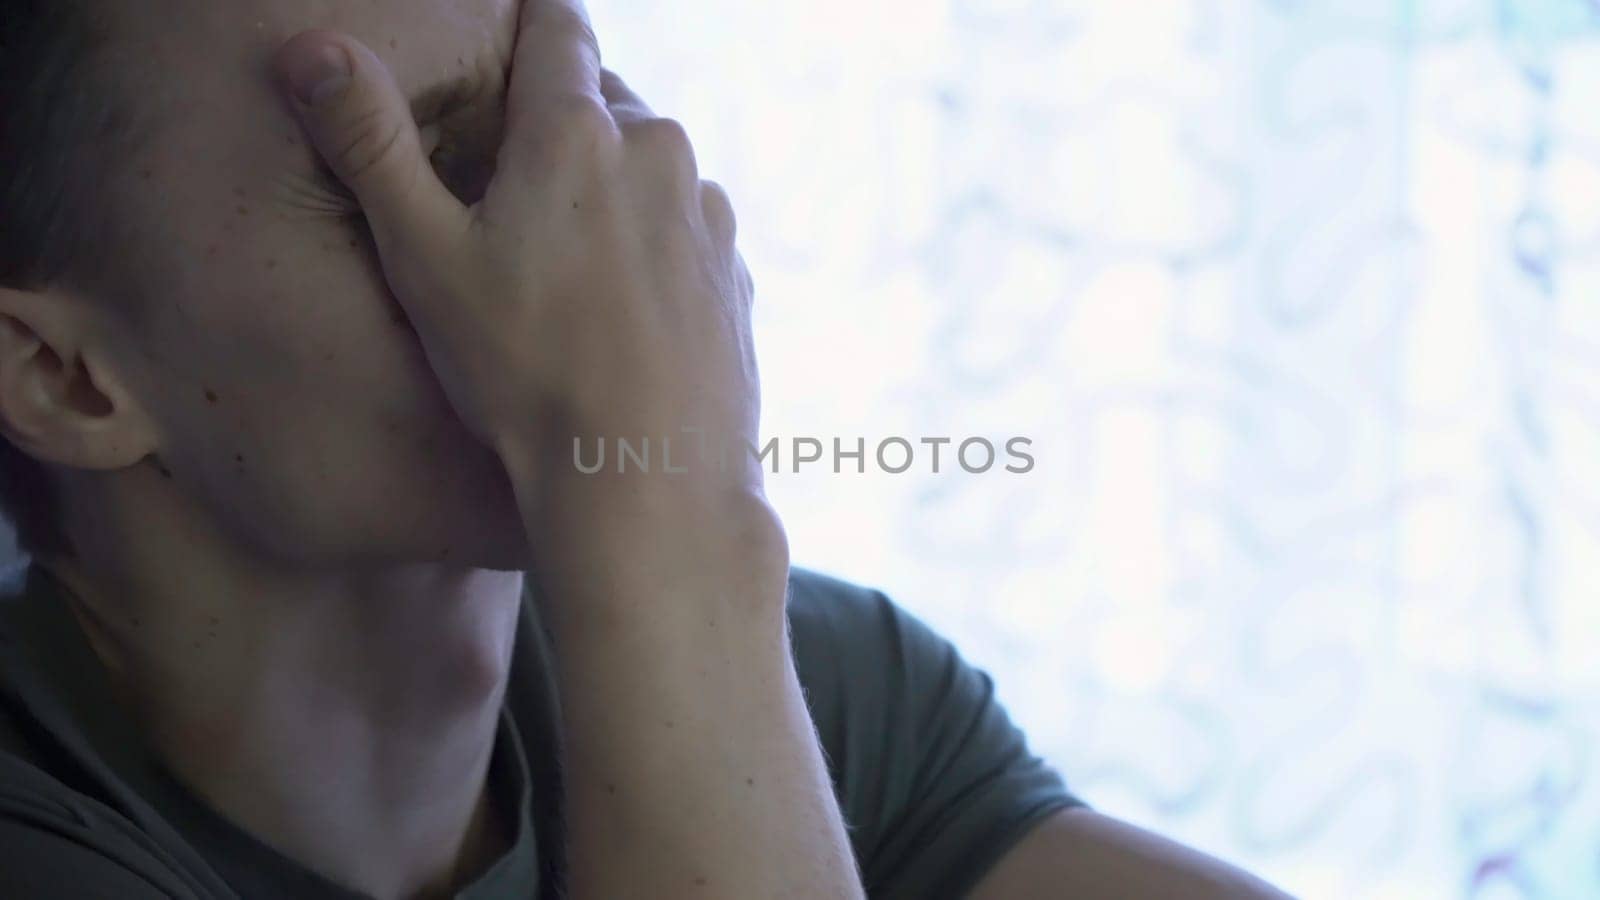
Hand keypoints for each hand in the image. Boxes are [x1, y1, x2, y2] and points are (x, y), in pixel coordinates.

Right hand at [274, 1, 780, 605]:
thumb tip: (312, 48)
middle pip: (602, 101)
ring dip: (608, 190)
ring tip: (559, 267)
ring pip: (648, 169)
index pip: (558, 26)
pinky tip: (615, 314)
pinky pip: (684, 234)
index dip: (527, 25)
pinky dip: (651, 250)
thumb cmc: (527, 374)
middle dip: (556, 127)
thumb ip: (370, 143)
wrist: (646, 482)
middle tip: (504, 193)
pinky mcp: (737, 276)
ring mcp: (709, 217)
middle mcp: (661, 153)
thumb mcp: (423, 258)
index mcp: (579, 131)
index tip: (507, 42)